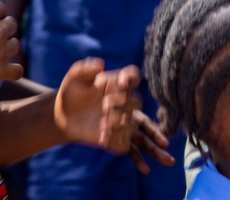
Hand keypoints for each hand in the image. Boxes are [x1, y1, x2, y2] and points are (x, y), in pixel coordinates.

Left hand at [55, 59, 174, 172]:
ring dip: (149, 141)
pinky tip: (137, 165)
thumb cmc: (71, 92)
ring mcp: (122, 121)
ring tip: (166, 154)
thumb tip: (100, 65)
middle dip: (125, 106)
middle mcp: (124, 102)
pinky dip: (130, 153)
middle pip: (135, 103)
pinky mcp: (115, 137)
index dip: (131, 80)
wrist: (63, 115)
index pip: (132, 78)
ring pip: (142, 132)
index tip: (122, 83)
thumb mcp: (74, 77)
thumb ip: (84, 69)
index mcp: (117, 84)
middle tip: (105, 107)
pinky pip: (127, 146)